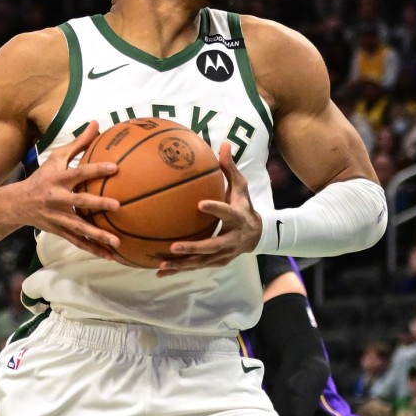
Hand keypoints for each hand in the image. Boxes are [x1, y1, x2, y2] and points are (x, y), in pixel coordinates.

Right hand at [15, 121, 120, 259]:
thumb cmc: (42, 177)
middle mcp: (57, 199)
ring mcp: (58, 218)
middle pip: (79, 202)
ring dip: (98, 236)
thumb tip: (97, 123)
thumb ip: (79, 143)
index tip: (114, 167)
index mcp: (58, 179)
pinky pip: (78, 242)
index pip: (78, 173)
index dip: (95, 169)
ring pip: (80, 228)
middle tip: (117, 205)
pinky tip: (110, 256)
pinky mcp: (59, 231)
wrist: (18, 204)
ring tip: (117, 242)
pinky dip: (93, 249)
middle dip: (97, 203)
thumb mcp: (56, 158)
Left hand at [156, 143, 261, 276]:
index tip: (199, 204)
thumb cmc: (242, 205)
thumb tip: (222, 143)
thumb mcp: (240, 187)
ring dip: (182, 264)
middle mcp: (231, 239)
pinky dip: (178, 269)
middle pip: (212, 245)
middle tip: (174, 246)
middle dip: (194, 248)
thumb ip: (229, 168)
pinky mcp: (216, 262)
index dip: (215, 209)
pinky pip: (195, 267)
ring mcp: (224, 254)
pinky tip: (159, 271)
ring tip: (161, 265)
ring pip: (201, 262)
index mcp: (237, 218)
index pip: (227, 212)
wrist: (257, 234)